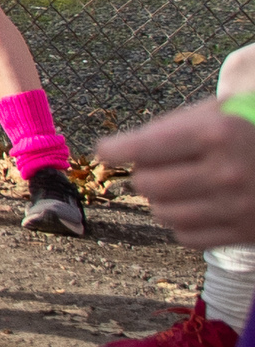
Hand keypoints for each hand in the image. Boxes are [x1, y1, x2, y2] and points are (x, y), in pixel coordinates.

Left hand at [98, 96, 254, 247]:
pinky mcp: (245, 233)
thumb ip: (174, 125)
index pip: (145, 147)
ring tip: (182, 183)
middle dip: (145, 172)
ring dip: (162, 199)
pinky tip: (200, 204)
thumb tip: (120, 149)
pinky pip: (185, 235)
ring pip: (162, 213)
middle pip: (147, 184)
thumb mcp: (224, 110)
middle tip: (158, 164)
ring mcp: (237, 207)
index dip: (116, 148)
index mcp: (220, 133)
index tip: (105, 149)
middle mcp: (227, 172)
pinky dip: (183, 222)